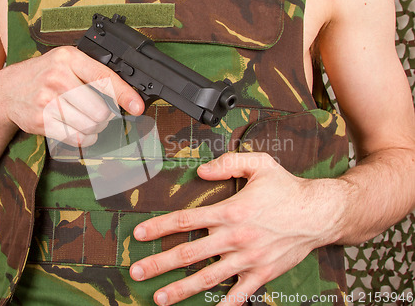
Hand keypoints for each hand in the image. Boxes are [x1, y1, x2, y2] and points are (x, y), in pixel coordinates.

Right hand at [0, 46, 143, 146]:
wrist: (7, 91)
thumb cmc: (44, 75)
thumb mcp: (66, 63)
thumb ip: (92, 72)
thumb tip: (127, 94)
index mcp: (68, 58)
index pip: (104, 78)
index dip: (124, 95)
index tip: (138, 107)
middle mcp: (57, 77)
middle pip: (100, 110)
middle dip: (105, 117)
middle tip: (99, 115)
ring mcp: (47, 100)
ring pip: (90, 126)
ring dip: (95, 129)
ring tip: (87, 121)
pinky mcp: (41, 121)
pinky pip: (76, 138)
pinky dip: (85, 138)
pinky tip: (80, 131)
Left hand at [130, 152, 344, 304]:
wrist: (319, 214)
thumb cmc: (287, 189)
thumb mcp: (259, 164)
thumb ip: (228, 164)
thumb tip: (201, 171)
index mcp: (230, 212)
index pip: (185, 220)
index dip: (158, 227)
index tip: (139, 234)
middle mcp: (234, 238)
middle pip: (189, 254)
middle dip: (159, 264)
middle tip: (136, 272)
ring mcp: (248, 260)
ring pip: (207, 278)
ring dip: (181, 289)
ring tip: (160, 298)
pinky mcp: (262, 274)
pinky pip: (240, 295)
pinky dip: (224, 305)